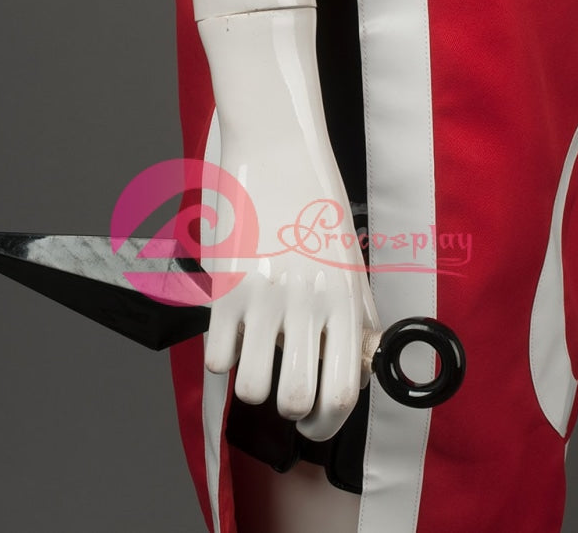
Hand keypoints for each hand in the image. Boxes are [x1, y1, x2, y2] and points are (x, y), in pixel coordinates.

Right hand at [205, 143, 379, 441]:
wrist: (279, 153)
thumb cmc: (318, 207)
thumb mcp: (352, 262)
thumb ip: (360, 317)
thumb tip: (361, 366)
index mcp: (345, 301)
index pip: (343, 392)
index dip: (329, 425)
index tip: (316, 425)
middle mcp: (306, 304)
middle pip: (298, 399)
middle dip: (292, 414)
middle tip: (286, 398)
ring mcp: (263, 296)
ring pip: (252, 388)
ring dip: (253, 388)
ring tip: (256, 364)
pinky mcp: (224, 286)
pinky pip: (216, 357)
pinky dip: (224, 359)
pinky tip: (233, 337)